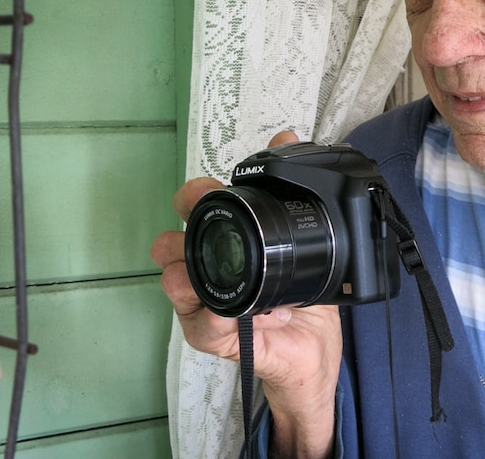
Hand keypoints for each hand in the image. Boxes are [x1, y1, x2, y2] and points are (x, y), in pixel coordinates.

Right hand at [151, 131, 339, 457]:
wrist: (314, 346)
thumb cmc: (300, 293)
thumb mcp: (301, 239)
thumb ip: (286, 187)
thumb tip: (286, 137)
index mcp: (226, 243)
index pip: (193, 211)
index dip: (192, 197)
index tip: (203, 191)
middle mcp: (208, 271)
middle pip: (170, 246)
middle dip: (177, 236)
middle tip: (200, 234)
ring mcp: (206, 305)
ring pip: (174, 284)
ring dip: (186, 277)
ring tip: (207, 275)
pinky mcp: (217, 337)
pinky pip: (201, 325)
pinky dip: (212, 315)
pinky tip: (228, 311)